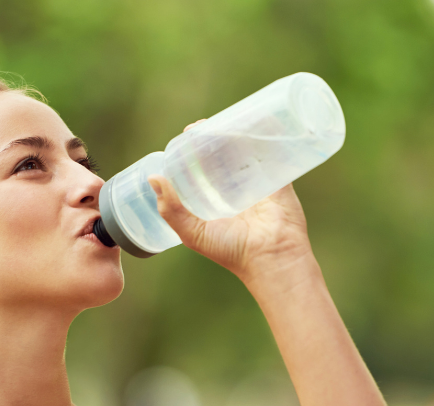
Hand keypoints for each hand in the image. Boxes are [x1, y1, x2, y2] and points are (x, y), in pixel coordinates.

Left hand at [148, 120, 314, 284]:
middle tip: (204, 125)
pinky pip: (275, 151)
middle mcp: (235, 190)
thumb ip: (171, 210)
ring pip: (247, 150)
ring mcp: (258, 182)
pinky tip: (260, 119)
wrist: (271, 258)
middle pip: (223, 155)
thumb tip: (153, 178)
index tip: (187, 136)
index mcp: (215, 201)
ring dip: (238, 132)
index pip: (202, 169)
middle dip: (214, 138)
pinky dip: (269, 134)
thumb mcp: (193, 233)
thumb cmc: (231, 250)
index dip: (194, 151)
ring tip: (227, 119)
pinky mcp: (279, 178)